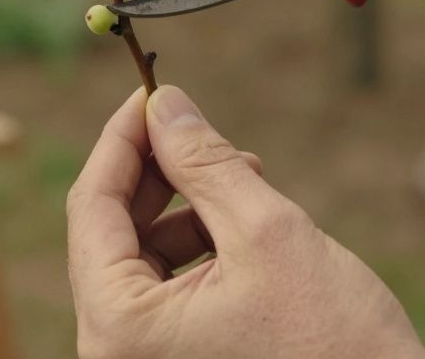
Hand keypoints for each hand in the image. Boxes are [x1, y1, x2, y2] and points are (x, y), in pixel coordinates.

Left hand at [67, 86, 424, 358]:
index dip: (120, 140)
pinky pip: (166, 289)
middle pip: (110, 233)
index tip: (150, 91)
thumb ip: (204, 162)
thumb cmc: (333, 344)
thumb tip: (164, 103)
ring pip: (141, 258)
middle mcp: (116, 352)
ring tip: (246, 178)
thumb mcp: (266, 232)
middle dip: (158, 172)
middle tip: (202, 130)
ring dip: (186, 207)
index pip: (91, 207)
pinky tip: (245, 223)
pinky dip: (199, 246)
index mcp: (119, 327)